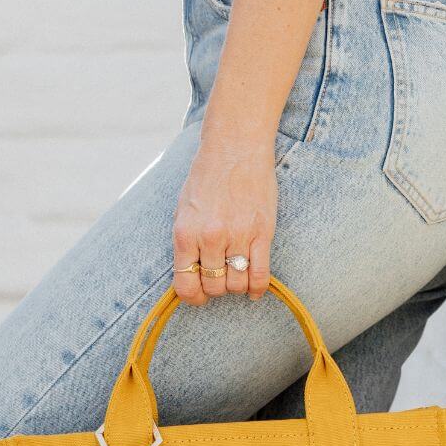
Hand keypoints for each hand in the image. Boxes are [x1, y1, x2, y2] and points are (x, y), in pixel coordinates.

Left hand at [172, 136, 275, 305]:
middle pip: (214, 287)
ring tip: (237, 274)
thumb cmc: (207, 178)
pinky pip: (260, 276)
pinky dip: (257, 289)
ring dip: (236, 286)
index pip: (185, 284)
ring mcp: (237, 236)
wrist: (235, 147)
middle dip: (216, 288)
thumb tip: (189, 275)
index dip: (192, 297)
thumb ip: (185, 244)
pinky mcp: (262, 234)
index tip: (198, 295)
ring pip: (236, 285)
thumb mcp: (183, 210)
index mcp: (186, 233)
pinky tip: (254, 289)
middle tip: (221, 276)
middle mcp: (210, 238)